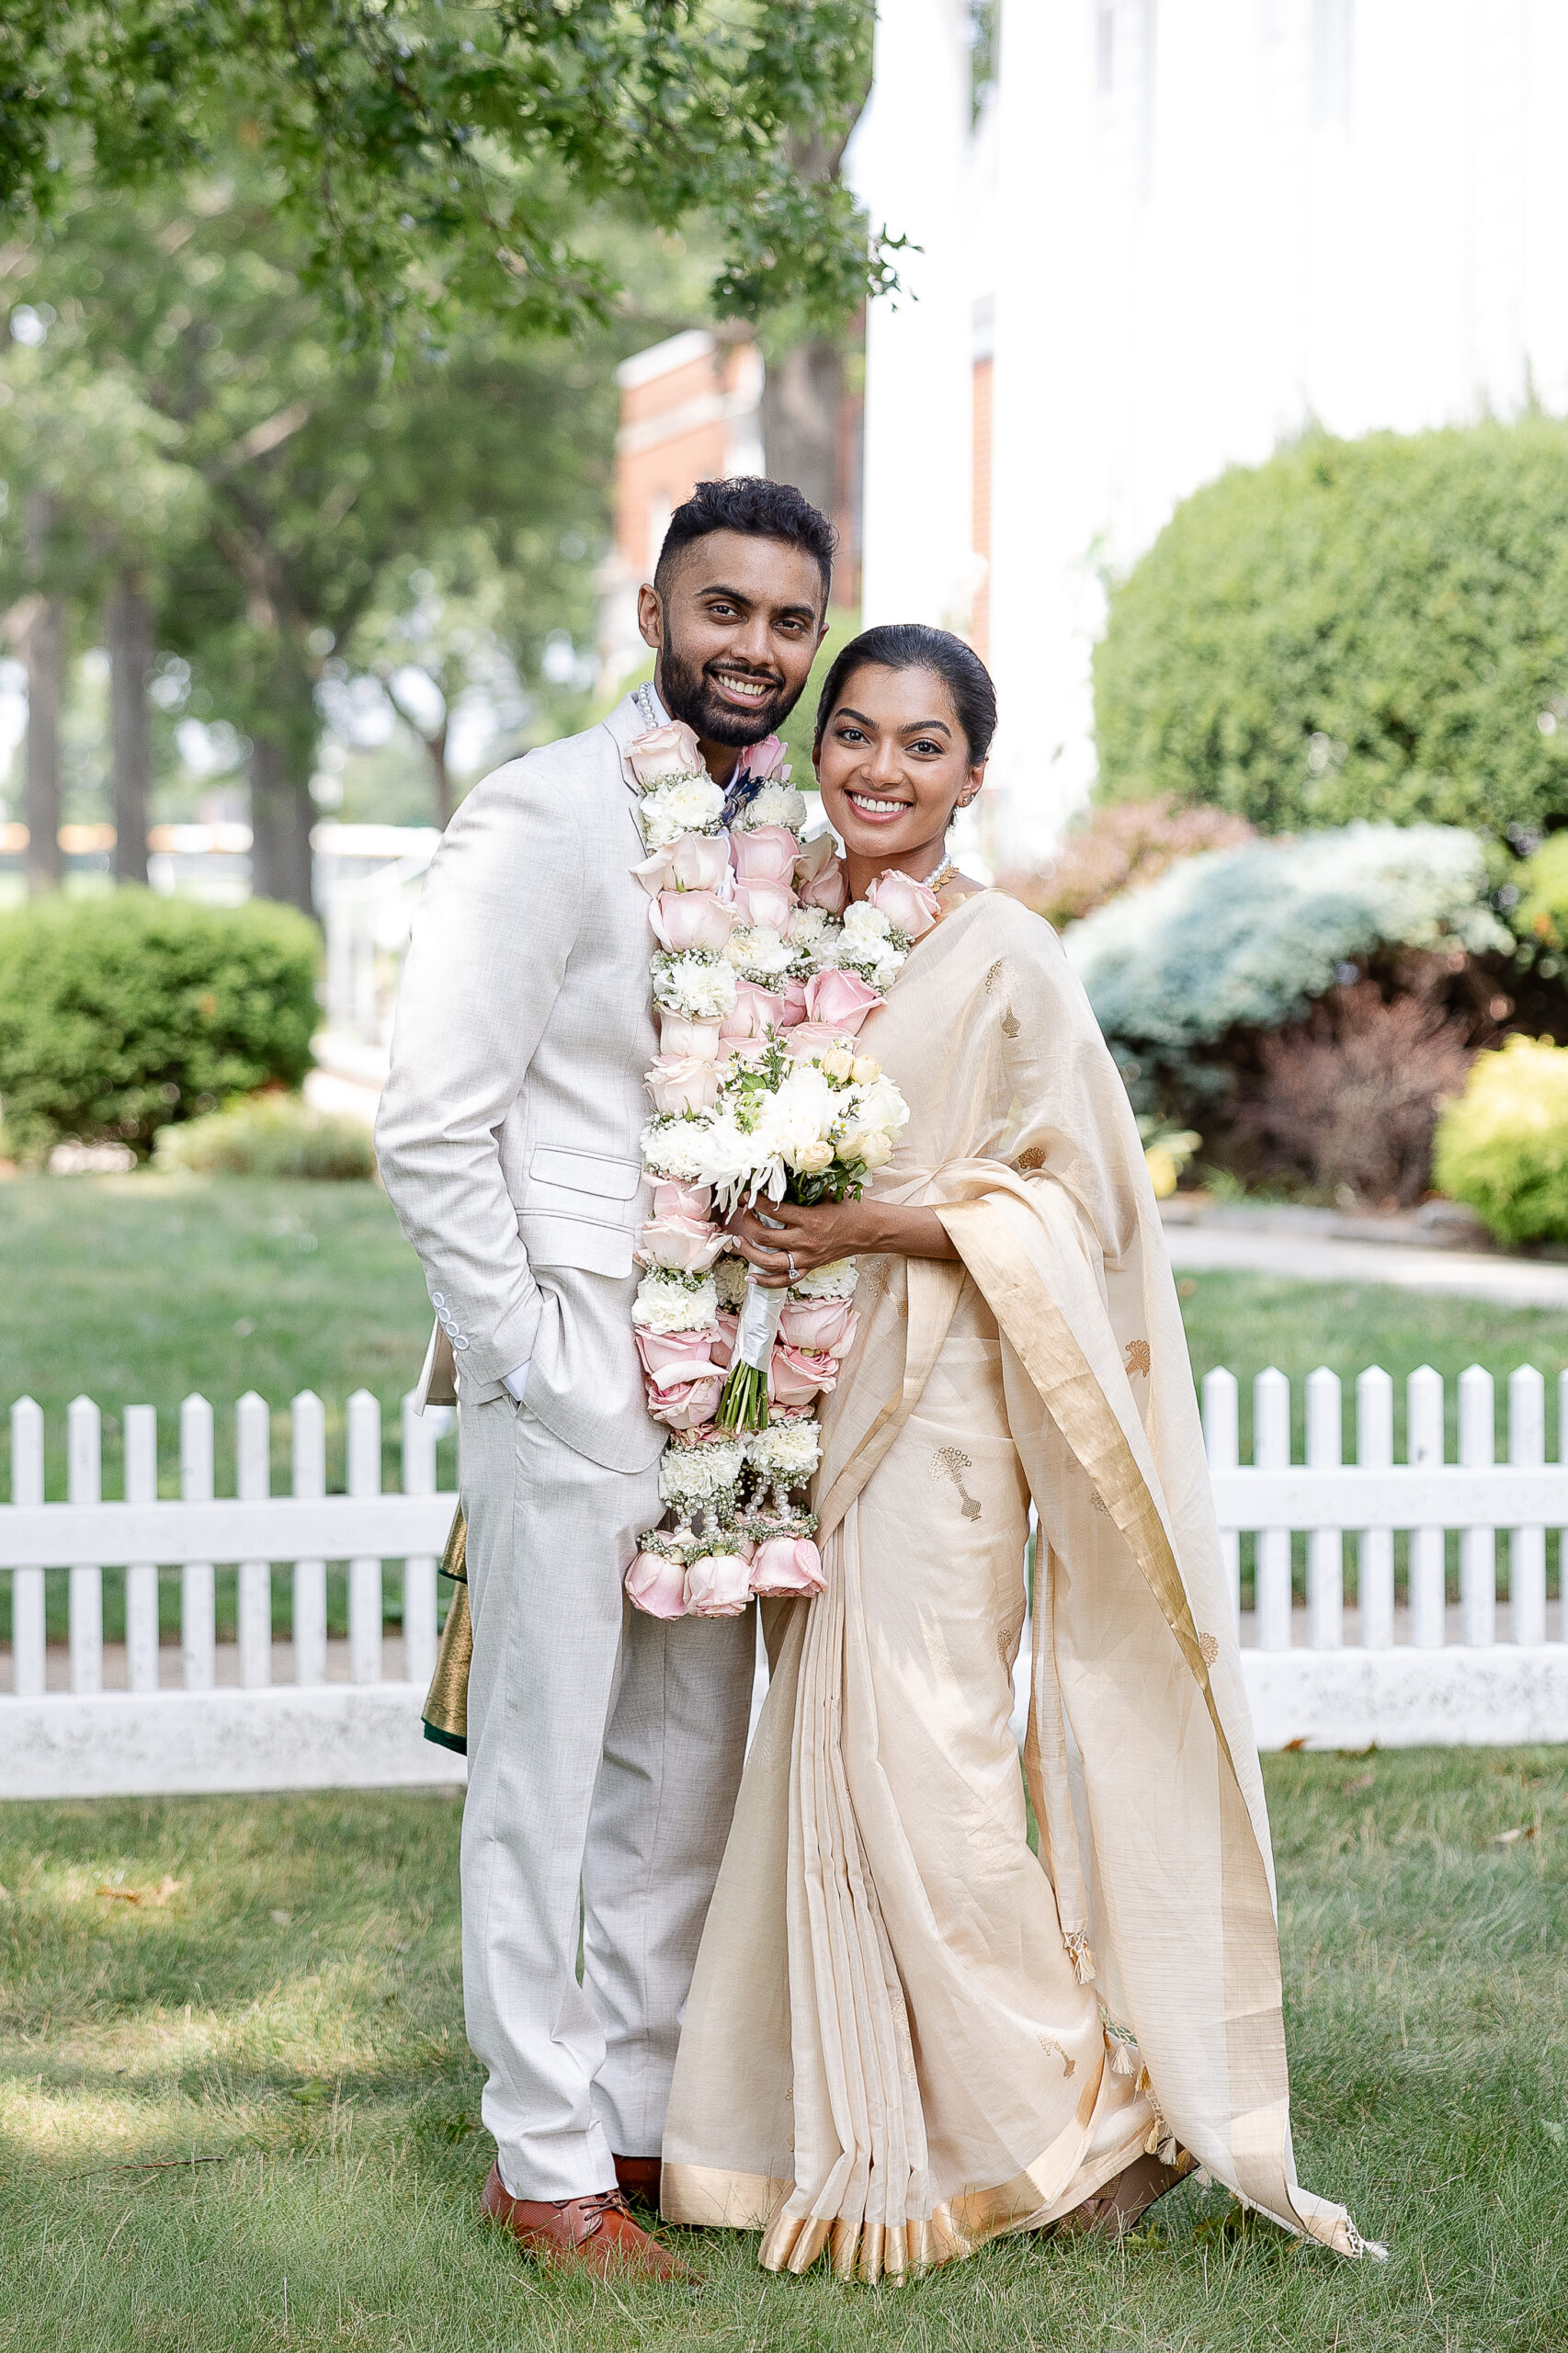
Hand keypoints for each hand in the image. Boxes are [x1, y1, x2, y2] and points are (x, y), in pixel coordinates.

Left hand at [724, 1196, 867, 1288]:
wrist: (871, 1230)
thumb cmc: (852, 1208)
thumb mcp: (829, 1191)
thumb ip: (805, 1187)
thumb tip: (780, 1178)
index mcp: (810, 1219)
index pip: (773, 1211)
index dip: (755, 1202)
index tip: (747, 1196)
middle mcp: (806, 1241)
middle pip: (764, 1237)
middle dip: (748, 1223)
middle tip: (744, 1213)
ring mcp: (807, 1258)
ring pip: (768, 1262)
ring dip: (748, 1252)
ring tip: (737, 1242)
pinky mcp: (809, 1267)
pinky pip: (784, 1281)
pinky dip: (764, 1281)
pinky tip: (750, 1276)